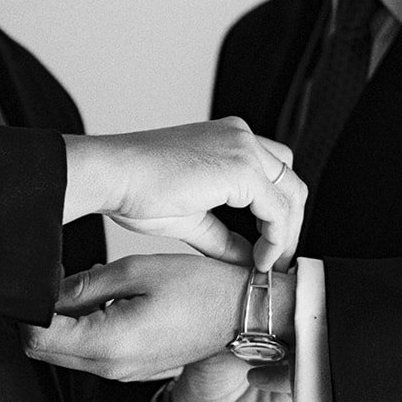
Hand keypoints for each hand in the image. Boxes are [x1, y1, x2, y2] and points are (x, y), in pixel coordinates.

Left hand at [21, 253, 254, 382]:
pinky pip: (92, 355)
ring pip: (66, 353)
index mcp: (110, 342)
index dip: (26, 309)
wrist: (241, 314)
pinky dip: (85, 331)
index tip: (34, 285)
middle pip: (44, 351)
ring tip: (84, 288)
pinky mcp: (132, 369)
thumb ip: (84, 284)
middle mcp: (112, 367)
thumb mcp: (136, 271)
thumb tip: (48, 290)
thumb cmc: (201, 289)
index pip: (37, 338)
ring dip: (63, 324)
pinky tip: (104, 303)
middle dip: (39, 318)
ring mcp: (122, 372)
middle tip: (54, 282)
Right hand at [63, 118, 305, 270]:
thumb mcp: (192, 215)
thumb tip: (246, 257)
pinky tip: (259, 260)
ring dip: (286, 233)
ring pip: (292, 194)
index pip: (272, 174)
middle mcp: (241, 136)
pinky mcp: (242, 168)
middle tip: (277, 259)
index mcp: (228, 139)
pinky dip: (276, 238)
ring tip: (270, 264)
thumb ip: (224, 235)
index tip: (267, 248)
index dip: (276, 214)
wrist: (110, 175)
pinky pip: (277, 210)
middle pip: (290, 181)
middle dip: (289, 223)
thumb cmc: (134, 188)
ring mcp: (244, 148)